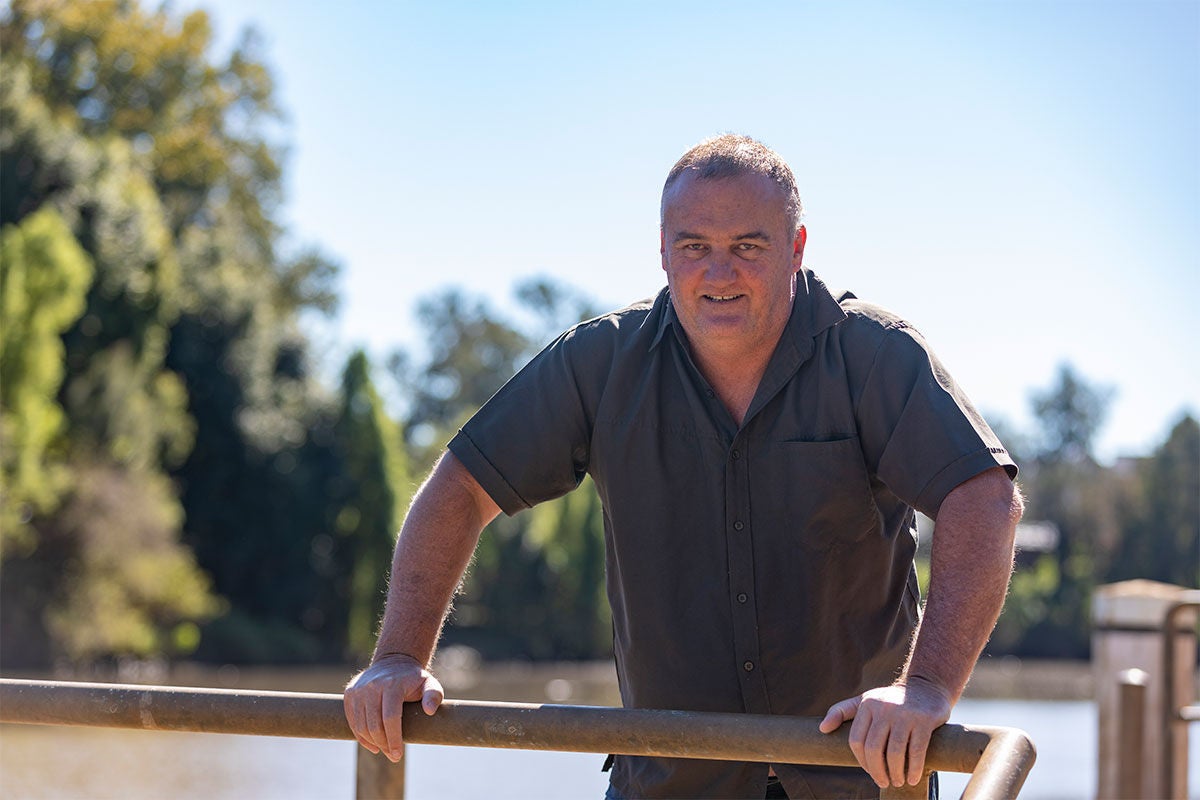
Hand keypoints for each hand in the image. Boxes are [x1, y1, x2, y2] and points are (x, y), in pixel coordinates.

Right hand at [344, 652, 443, 761]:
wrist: (394, 662)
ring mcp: (359, 690)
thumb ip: (433, 695)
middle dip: (383, 744)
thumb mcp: (429, 684)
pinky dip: (361, 736)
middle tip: (393, 755)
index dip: (394, 739)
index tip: (398, 754)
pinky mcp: (350, 694)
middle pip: (374, 725)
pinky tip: (372, 744)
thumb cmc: (413, 679)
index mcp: (392, 684)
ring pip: (361, 725)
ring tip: (384, 750)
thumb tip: (430, 711)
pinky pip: (352, 721)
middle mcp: (372, 686)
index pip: (390, 718)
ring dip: (372, 743)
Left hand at [818, 677, 950, 788]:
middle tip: (884, 782)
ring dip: (896, 772)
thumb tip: (822, 728)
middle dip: (877, 770)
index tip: (870, 772)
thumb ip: (842, 711)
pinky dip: (913, 768)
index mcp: (867, 705)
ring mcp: (904, 714)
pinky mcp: (924, 720)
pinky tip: (912, 778)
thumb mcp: (865, 701)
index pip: (857, 740)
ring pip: (894, 752)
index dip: (862, 761)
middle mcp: (884, 708)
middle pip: (874, 748)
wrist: (926, 687)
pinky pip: (916, 750)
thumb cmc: (891, 700)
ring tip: (898, 781)